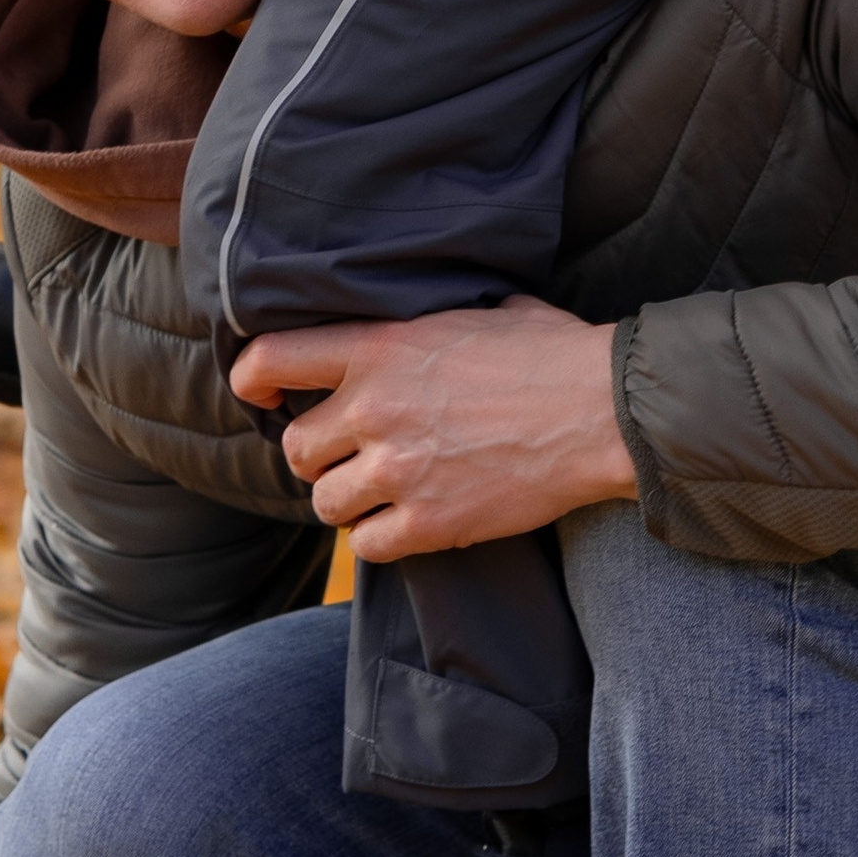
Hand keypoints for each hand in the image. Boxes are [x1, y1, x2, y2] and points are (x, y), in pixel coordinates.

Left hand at [229, 296, 636, 555]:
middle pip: (298, 449)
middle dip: (320, 455)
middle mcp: (376, 409)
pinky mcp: (429, 522)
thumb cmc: (554, 353)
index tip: (262, 395)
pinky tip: (408, 521)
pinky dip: (382, 538)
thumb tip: (426, 313)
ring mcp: (400, 470)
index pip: (272, 358)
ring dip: (348, 501)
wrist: (603, 413)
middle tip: (351, 455)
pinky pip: (368, 545)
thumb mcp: (481, 311)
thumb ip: (430, 322)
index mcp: (381, 348)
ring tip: (382, 492)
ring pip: (326, 504)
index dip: (253, 380)